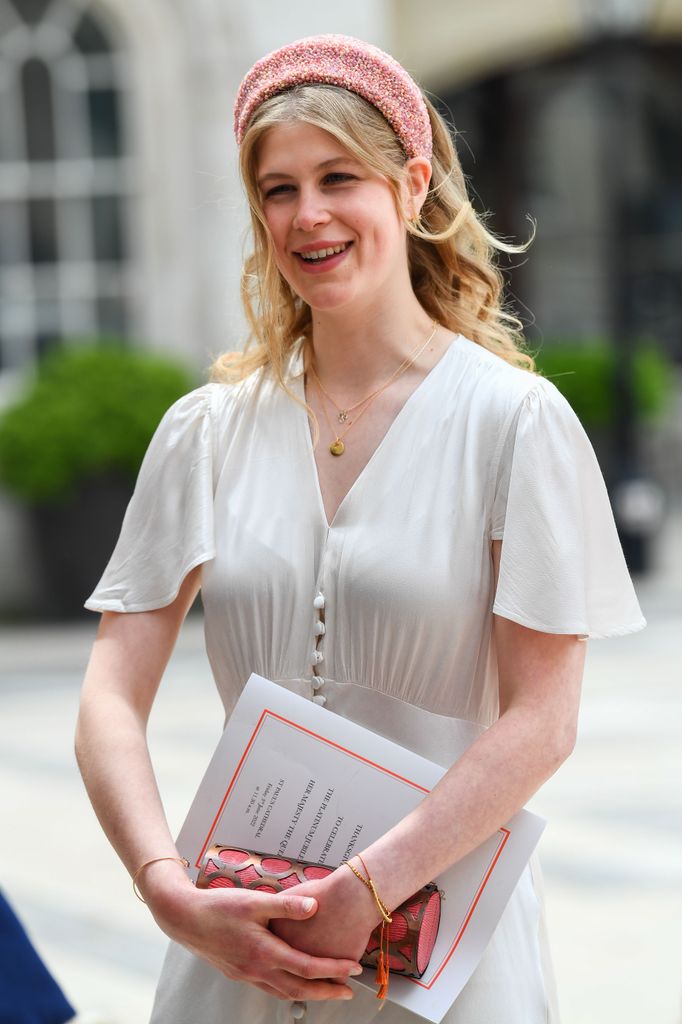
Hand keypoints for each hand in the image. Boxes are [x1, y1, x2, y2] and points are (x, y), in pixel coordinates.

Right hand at [140, 859, 362, 1001]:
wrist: (184, 919)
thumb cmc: (218, 907)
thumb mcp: (254, 901)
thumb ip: (286, 905)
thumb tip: (315, 906)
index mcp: (263, 953)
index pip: (306, 967)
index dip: (333, 969)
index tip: (354, 968)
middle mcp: (256, 970)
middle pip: (299, 990)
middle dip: (327, 992)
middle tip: (349, 991)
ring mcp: (246, 975)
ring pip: (284, 993)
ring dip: (308, 994)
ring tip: (327, 990)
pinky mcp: (238, 973)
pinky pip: (269, 988)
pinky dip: (287, 989)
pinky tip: (292, 982)